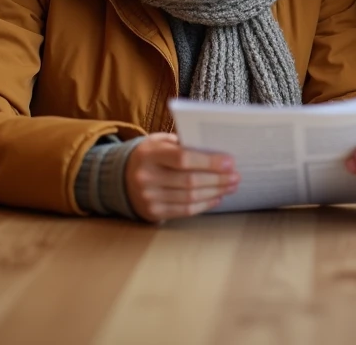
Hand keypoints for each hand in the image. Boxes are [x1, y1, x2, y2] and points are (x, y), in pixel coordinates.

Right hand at [125, 133, 239, 222]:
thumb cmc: (150, 156)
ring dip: (215, 192)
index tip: (230, 162)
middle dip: (217, 179)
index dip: (209, 162)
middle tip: (236, 176)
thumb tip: (216, 151)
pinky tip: (216, 197)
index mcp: (149, 154)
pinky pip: (184, 210)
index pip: (183, 158)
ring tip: (230, 186)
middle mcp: (146, 177)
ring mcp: (148, 197)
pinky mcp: (153, 212)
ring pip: (190, 197)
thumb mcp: (159, 142)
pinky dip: (204, 204)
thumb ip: (183, 144)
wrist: (120, 178)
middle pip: (190, 181)